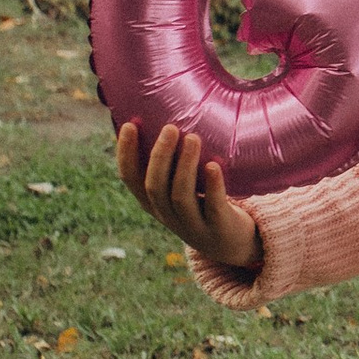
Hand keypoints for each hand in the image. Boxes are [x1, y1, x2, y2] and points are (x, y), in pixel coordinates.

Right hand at [115, 118, 264, 276]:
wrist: (232, 245)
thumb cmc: (204, 204)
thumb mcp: (183, 187)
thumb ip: (173, 162)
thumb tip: (170, 113)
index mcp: (154, 203)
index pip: (131, 180)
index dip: (126, 154)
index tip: (130, 125)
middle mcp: (168, 215)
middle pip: (155, 187)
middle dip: (160, 156)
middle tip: (171, 128)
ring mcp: (192, 224)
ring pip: (181, 196)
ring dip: (185, 166)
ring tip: (193, 138)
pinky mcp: (218, 227)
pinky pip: (213, 206)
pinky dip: (213, 186)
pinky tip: (213, 166)